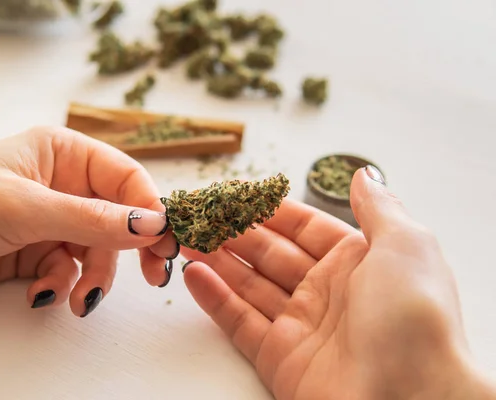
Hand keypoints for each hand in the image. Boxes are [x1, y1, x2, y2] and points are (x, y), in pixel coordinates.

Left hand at [0, 126, 177, 316]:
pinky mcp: (37, 251)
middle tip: (151, 277)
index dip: (148, 209)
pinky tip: (43, 295)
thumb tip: (152, 224)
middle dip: (130, 249)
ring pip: (98, 250)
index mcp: (64, 154)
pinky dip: (64, 286)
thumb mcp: (26, 208)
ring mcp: (51, 219)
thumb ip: (92, 219)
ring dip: (93, 277)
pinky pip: (71, 270)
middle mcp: (64, 184)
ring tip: (79, 301)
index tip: (163, 243)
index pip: (125, 179)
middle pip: (119, 217)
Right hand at [182, 167, 493, 398]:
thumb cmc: (413, 317)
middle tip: (199, 213)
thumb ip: (378, 208)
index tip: (235, 192)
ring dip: (217, 260)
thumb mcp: (405, 246)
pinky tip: (193, 274)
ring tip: (185, 236)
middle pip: (270, 254)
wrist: (408, 399)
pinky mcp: (280, 358)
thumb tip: (363, 176)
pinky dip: (214, 299)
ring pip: (250, 285)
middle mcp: (329, 292)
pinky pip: (240, 322)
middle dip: (233, 232)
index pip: (303, 228)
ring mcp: (302, 326)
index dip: (268, 209)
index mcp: (358, 262)